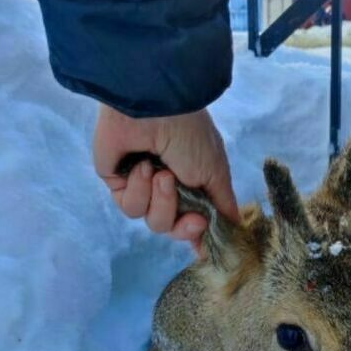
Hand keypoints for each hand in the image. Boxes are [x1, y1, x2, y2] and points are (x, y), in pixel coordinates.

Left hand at [93, 105, 239, 245]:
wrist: (154, 107)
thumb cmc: (191, 136)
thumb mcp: (216, 172)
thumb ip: (222, 205)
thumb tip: (232, 230)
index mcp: (195, 182)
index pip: (195, 220)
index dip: (199, 233)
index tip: (204, 244)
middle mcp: (170, 186)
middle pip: (175, 227)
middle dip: (183, 225)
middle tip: (192, 218)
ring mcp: (143, 185)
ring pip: (153, 220)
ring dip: (162, 201)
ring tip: (162, 174)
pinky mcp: (118, 182)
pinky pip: (130, 207)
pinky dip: (138, 190)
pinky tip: (141, 166)